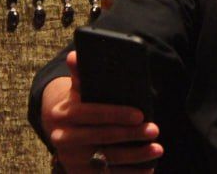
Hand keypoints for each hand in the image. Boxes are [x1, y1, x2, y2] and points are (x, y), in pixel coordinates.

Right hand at [42, 50, 163, 172]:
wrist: (59, 128)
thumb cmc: (78, 103)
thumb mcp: (78, 88)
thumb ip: (81, 74)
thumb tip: (76, 54)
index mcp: (65, 114)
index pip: (94, 114)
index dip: (118, 114)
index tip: (140, 114)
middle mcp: (63, 138)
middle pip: (103, 138)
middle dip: (131, 135)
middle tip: (155, 130)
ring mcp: (71, 159)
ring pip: (108, 160)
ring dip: (136, 156)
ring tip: (157, 149)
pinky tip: (148, 168)